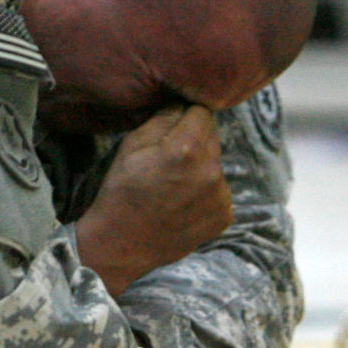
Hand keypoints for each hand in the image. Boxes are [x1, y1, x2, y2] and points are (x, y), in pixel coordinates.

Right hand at [76, 105, 232, 296]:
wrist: (122, 245)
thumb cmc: (122, 191)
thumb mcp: (133, 144)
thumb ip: (164, 117)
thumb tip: (183, 102)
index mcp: (187, 148)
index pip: (202, 112)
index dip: (187, 116)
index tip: (175, 126)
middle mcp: (211, 171)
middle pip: (212, 137)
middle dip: (195, 141)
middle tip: (169, 160)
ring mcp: (221, 196)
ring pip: (216, 164)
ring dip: (201, 168)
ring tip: (174, 185)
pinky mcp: (225, 216)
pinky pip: (219, 191)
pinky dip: (205, 193)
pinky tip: (183, 203)